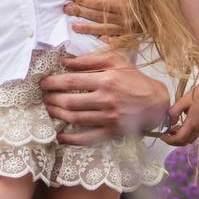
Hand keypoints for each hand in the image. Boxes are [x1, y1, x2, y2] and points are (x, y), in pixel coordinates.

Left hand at [43, 49, 170, 145]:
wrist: (156, 102)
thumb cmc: (135, 79)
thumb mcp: (117, 61)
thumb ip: (91, 60)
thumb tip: (66, 62)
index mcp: (106, 80)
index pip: (71, 82)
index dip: (53, 83)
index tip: (43, 83)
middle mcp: (106, 100)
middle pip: (70, 102)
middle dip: (52, 99)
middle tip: (43, 97)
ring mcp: (109, 118)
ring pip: (75, 119)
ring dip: (58, 115)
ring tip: (49, 110)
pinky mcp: (112, 132)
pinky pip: (87, 138)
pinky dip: (71, 139)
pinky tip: (60, 137)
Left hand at [63, 0, 127, 40]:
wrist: (160, 5)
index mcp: (124, 3)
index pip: (99, 2)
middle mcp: (125, 17)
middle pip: (98, 15)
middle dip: (81, 12)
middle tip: (67, 9)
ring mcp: (127, 28)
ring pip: (104, 29)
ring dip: (88, 28)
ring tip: (74, 27)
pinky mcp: (129, 36)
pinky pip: (116, 40)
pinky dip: (107, 40)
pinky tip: (97, 40)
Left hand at [161, 73, 198, 146]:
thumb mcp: (183, 101)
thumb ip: (174, 112)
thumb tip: (169, 121)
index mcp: (193, 123)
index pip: (179, 139)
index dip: (168, 139)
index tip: (161, 134)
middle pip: (184, 142)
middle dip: (173, 140)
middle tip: (165, 133)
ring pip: (189, 139)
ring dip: (179, 137)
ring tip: (171, 128)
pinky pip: (193, 134)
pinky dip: (185, 133)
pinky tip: (180, 124)